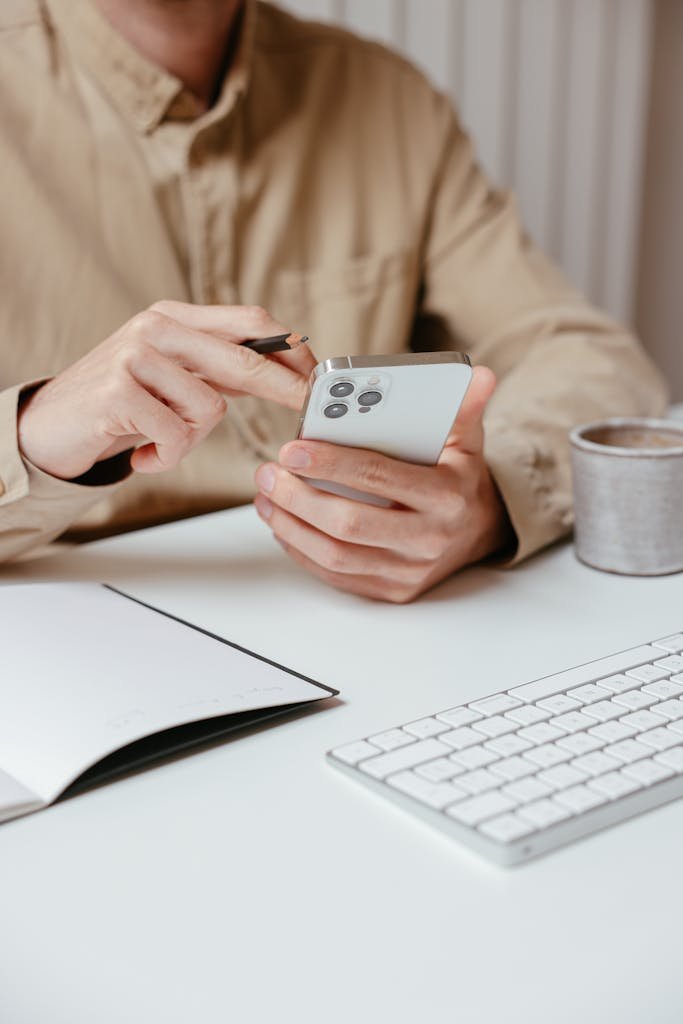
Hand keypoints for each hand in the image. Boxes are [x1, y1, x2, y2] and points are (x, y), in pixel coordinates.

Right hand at [18, 301, 315, 479]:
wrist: (50, 428)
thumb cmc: (119, 405)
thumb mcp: (173, 376)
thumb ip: (219, 369)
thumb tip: (285, 373)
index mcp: (176, 316)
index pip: (251, 323)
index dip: (291, 352)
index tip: (316, 380)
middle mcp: (157, 327)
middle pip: (244, 359)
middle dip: (285, 390)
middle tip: (308, 411)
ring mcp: (135, 355)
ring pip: (210, 408)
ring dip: (191, 438)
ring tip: (160, 439)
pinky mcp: (118, 391)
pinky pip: (176, 435)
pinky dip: (165, 456)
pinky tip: (143, 455)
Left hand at [253, 366, 513, 601]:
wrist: (479, 531)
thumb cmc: (458, 478)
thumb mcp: (467, 439)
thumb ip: (464, 406)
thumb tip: (479, 375)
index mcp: (446, 496)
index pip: (379, 477)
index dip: (330, 463)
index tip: (292, 449)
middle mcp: (429, 538)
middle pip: (350, 523)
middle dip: (299, 498)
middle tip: (268, 473)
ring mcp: (409, 571)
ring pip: (336, 555)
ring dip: (292, 526)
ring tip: (266, 496)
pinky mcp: (392, 590)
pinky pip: (336, 576)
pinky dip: (302, 550)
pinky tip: (283, 524)